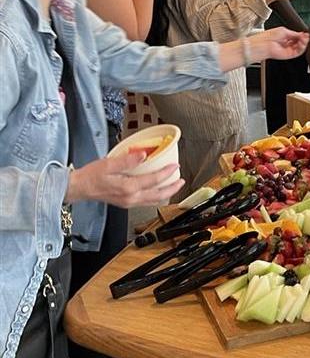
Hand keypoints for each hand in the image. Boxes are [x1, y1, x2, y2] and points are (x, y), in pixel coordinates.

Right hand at [65, 151, 183, 207]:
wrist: (78, 188)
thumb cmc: (91, 176)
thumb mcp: (109, 163)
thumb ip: (127, 160)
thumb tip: (144, 154)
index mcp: (128, 188)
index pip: (154, 180)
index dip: (167, 173)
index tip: (175, 166)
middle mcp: (131, 198)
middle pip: (158, 195)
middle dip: (172, 188)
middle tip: (182, 180)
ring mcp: (129, 202)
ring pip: (153, 200)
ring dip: (166, 193)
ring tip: (174, 186)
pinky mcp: (126, 203)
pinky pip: (146, 201)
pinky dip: (156, 196)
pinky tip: (158, 190)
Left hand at [248, 27, 309, 61]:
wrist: (263, 44)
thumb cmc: (268, 37)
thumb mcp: (284, 31)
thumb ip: (294, 33)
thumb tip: (302, 34)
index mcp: (284, 37)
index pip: (296, 37)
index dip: (301, 35)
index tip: (305, 33)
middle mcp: (286, 44)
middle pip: (299, 42)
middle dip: (303, 39)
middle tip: (306, 36)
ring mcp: (287, 50)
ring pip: (299, 48)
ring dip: (304, 43)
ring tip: (305, 39)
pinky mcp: (288, 55)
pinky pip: (298, 52)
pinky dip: (302, 47)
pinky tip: (303, 43)